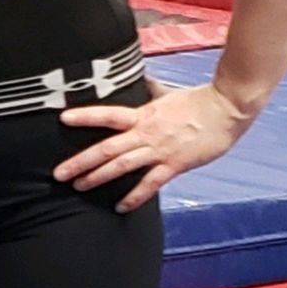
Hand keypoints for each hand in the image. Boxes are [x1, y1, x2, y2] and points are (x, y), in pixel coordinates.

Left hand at [55, 79, 255, 212]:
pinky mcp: (174, 165)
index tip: (63, 120)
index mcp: (143, 114)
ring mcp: (159, 150)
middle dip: (80, 161)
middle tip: (59, 173)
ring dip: (98, 177)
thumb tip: (143, 80)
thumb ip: (152, 90)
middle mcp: (146, 133)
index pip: (107, 114)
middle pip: (107, 148)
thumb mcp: (169, 93)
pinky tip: (120, 207)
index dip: (85, 117)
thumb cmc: (199, 100)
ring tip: (79, 186)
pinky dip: (134, 197)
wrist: (227, 109)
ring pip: (122, 166)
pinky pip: (150, 184)